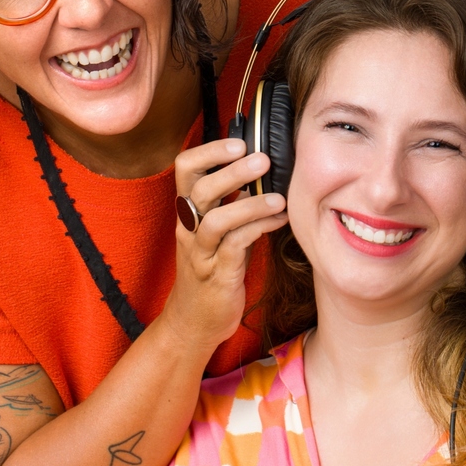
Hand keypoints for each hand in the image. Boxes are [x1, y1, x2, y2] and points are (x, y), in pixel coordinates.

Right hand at [165, 138, 287, 350]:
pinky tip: (280, 221)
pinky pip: (234, 247)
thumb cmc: (212, 270)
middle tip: (263, 159)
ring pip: (216, 220)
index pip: (185, 169)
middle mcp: (189, 229)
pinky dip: (259, 230)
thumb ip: (232, 203)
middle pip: (199, 189)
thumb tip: (260, 171)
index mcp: (188, 211)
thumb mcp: (217, 231)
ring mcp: (201, 253)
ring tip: (280, 198)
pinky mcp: (217, 276)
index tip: (238, 143)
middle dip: (232, 171)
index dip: (209, 152)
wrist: (194, 322)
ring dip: (250, 205)